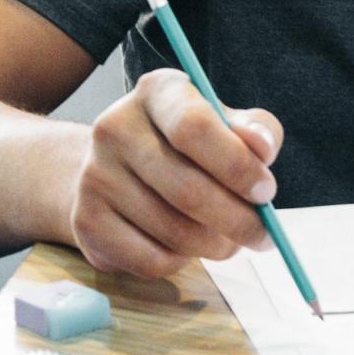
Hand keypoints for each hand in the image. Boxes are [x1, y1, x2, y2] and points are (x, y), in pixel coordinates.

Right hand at [69, 68, 282, 277]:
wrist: (116, 170)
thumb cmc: (187, 147)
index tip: (267, 192)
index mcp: (157, 92)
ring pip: (173, 231)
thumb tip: (262, 148)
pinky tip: (188, 248)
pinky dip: (182, 263)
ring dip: (215, 246)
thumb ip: (255, 130)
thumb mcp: (225, 124)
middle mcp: (115, 127)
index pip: (194, 127)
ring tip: (228, 240)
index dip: (237, 166)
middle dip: (237, 221)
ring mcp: (95, 175)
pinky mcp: (86, 221)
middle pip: (187, 189)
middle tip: (263, 235)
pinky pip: (150, 260)